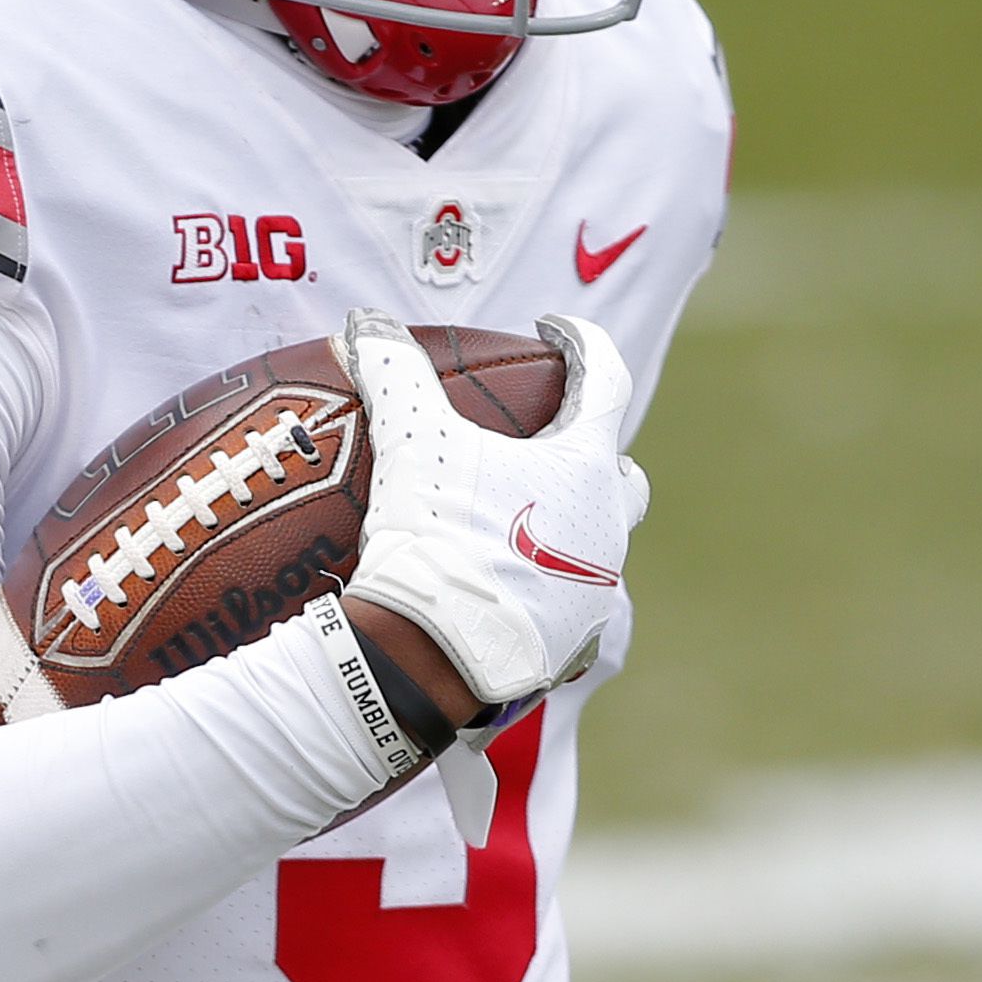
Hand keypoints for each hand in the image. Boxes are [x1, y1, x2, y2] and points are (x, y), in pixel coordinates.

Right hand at [334, 309, 650, 709]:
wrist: (436, 656)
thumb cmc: (439, 539)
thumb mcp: (411, 446)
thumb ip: (393, 374)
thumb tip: (364, 325)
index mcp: (586, 469)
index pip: (605, 381)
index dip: (582, 344)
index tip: (554, 329)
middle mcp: (607, 528)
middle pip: (618, 474)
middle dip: (592, 453)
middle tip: (547, 442)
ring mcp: (595, 590)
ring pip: (596, 542)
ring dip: (566, 521)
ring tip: (515, 515)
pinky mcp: (571, 640)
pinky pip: (565, 597)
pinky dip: (539, 580)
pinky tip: (499, 580)